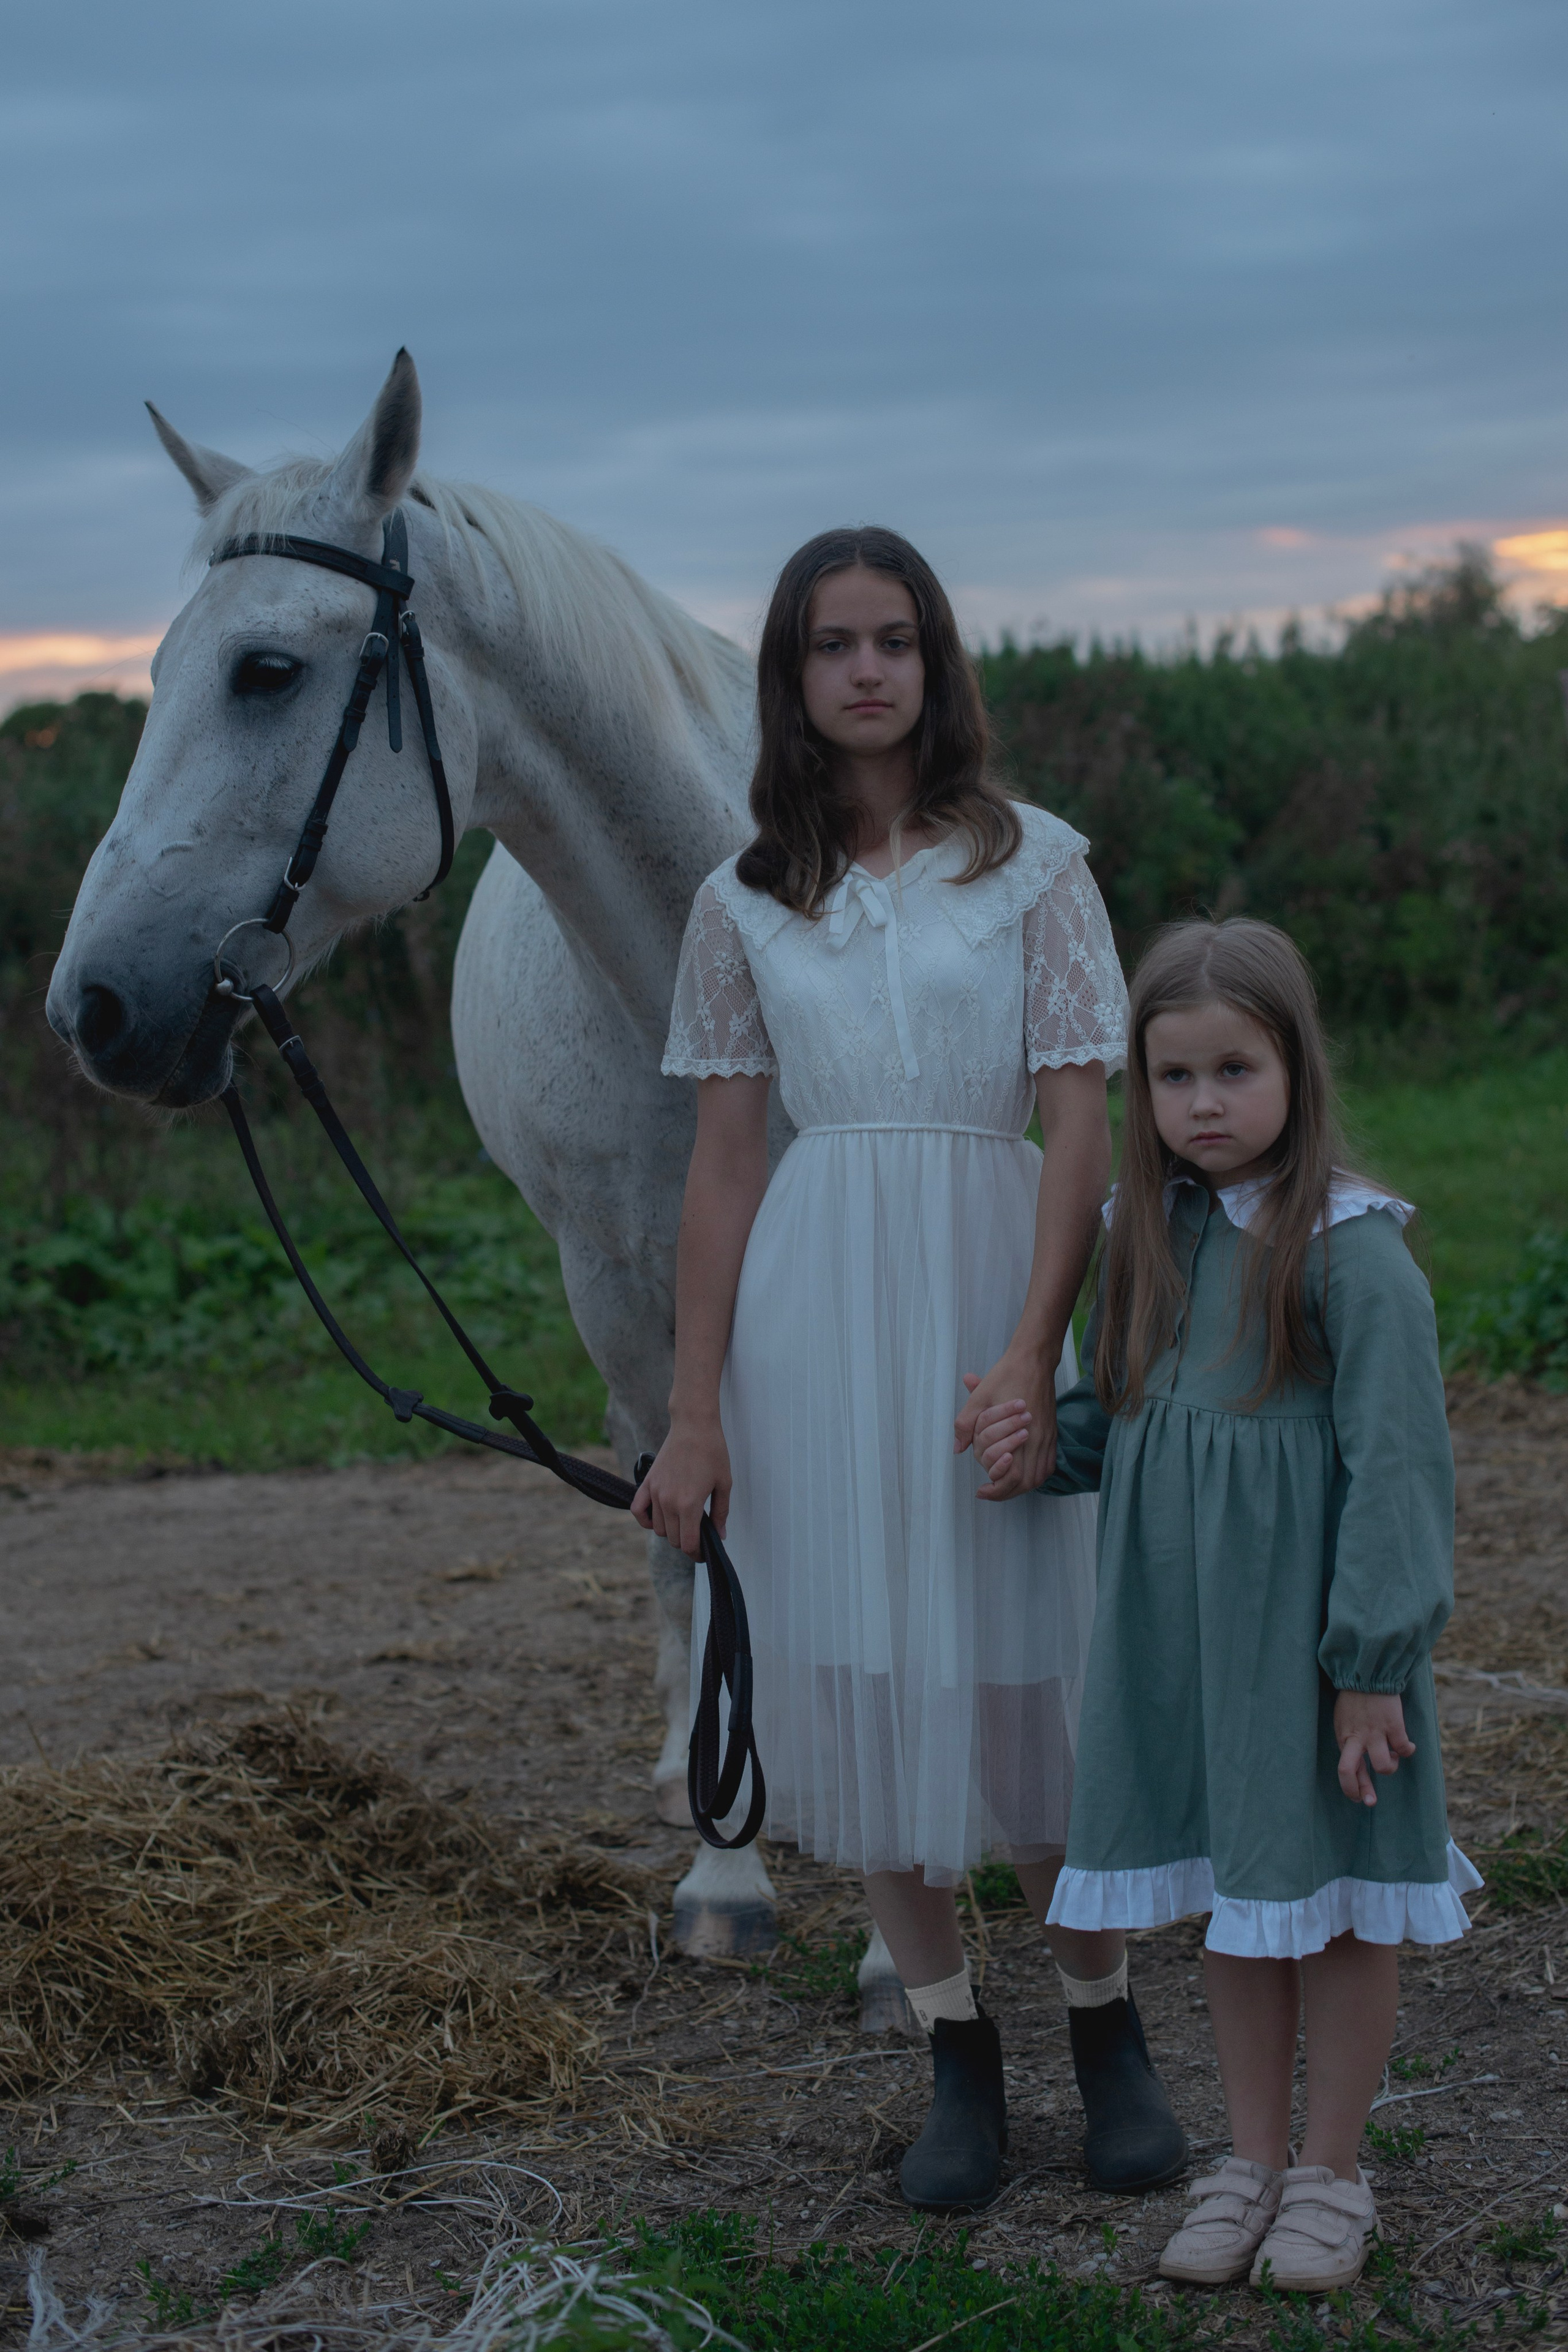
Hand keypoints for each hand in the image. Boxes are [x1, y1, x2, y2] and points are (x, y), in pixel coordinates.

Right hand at [631, 1415, 730, 1557]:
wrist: (694, 1425)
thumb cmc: (713, 1452)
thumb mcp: (724, 1484)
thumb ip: (720, 1513)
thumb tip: (720, 1536)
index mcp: (689, 1505)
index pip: (687, 1543)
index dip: (696, 1554)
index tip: (703, 1553)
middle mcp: (669, 1502)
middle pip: (672, 1539)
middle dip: (686, 1543)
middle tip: (698, 1536)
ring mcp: (655, 1492)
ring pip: (658, 1528)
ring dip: (671, 1531)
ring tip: (685, 1521)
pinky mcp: (647, 1483)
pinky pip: (638, 1511)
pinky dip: (646, 1520)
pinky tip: (658, 1518)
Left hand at [955, 1356, 1056, 1499]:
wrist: (1033, 1360)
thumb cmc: (1005, 1376)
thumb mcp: (979, 1398)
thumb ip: (966, 1425)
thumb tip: (958, 1449)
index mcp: (1021, 1433)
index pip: (1014, 1476)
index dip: (998, 1490)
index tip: (982, 1491)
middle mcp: (1038, 1439)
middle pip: (1029, 1482)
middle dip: (1008, 1492)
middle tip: (990, 1491)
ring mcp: (1048, 1436)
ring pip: (1040, 1476)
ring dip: (1022, 1484)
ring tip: (1003, 1484)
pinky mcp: (1052, 1432)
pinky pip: (1048, 1463)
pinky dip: (1035, 1473)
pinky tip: (1021, 1471)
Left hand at [1333, 1690, 1415, 1805]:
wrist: (1368, 1673)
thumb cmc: (1355, 1699)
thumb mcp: (1344, 1722)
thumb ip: (1351, 1743)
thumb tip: (1361, 1767)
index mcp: (1344, 1737)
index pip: (1343, 1769)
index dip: (1351, 1789)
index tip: (1360, 1799)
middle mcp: (1357, 1737)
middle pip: (1349, 1770)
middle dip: (1361, 1790)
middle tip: (1371, 1801)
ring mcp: (1375, 1732)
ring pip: (1384, 1766)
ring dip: (1391, 1766)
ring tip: (1393, 1755)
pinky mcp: (1393, 1725)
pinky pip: (1404, 1749)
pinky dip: (1408, 1750)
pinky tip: (1409, 1746)